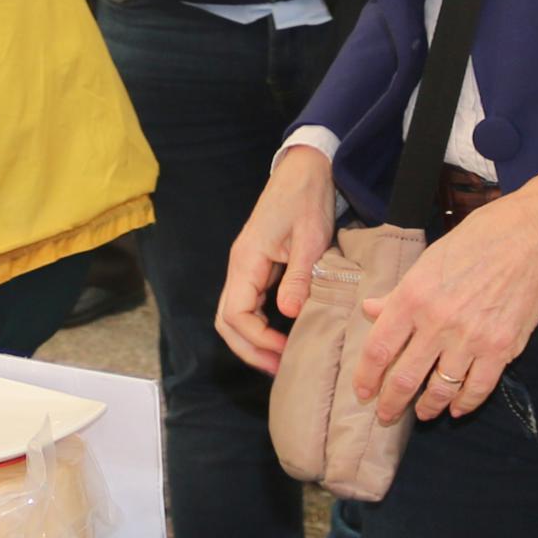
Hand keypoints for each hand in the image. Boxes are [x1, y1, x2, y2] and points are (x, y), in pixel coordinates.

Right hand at [215, 143, 342, 374]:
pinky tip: (281, 336)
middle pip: (226, 321)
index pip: (236, 314)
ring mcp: (246, 267)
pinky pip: (247, 305)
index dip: (258, 339)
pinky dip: (259, 326)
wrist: (305, 169)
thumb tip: (289, 313)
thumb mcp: (310, 237)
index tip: (286, 349)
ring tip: (280, 359)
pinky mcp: (257, 267)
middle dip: (249, 349)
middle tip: (280, 368)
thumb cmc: (307, 198)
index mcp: (246, 260)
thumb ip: (298, 275)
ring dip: (252, 341)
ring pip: (233, 315)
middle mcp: (239, 266)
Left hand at [351, 172, 537, 424]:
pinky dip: (465, 404)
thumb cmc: (480, 239)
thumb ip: (399, 292)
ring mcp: (470, 339)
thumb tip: (370, 309)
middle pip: (404, 377)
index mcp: (413, 296)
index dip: (366, 376)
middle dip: (391, 404)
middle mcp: (437, 322)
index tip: (363, 391)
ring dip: (428, 408)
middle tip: (386, 416)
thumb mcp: (429, 260)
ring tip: (423, 414)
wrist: (535, 238)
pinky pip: (477, 388)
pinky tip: (457, 409)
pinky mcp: (502, 349)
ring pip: (440, 389)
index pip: (379, 348)